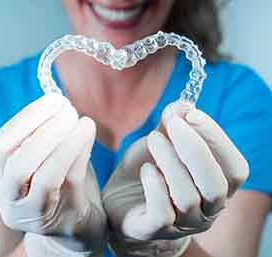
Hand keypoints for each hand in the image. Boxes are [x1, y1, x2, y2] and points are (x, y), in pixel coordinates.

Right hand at [0, 94, 106, 255]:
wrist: (74, 224)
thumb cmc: (59, 185)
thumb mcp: (44, 161)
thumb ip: (45, 137)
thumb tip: (60, 105)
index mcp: (0, 180)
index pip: (1, 146)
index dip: (26, 119)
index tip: (53, 100)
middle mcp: (10, 200)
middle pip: (18, 164)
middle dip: (45, 130)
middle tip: (69, 109)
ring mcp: (35, 214)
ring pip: (45, 176)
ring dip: (65, 142)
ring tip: (83, 120)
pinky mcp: (63, 218)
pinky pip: (71, 181)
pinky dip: (80, 152)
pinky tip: (88, 133)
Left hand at [102, 102, 248, 256]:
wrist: (120, 200)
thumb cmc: (148, 170)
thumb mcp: (161, 142)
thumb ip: (173, 124)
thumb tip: (183, 105)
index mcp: (216, 187)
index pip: (235, 168)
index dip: (217, 139)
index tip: (192, 114)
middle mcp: (206, 210)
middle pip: (216, 185)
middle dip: (196, 149)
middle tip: (173, 123)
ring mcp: (182, 224)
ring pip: (187, 197)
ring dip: (170, 161)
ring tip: (153, 139)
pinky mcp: (154, 230)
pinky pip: (162, 213)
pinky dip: (155, 186)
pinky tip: (146, 169)